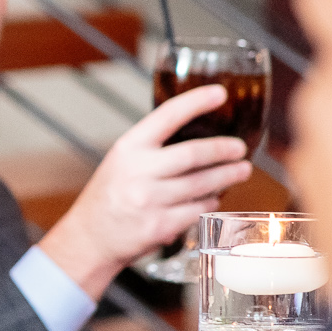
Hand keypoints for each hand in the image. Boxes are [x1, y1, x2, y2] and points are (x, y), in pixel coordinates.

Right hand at [35, 88, 253, 299]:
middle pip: (193, 154)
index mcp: (128, 149)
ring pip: (202, 185)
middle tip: (239, 148)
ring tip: (241, 171)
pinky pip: (198, 210)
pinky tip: (215, 197)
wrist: (90, 238)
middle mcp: (138, 173)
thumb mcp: (122, 161)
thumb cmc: (109, 196)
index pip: (166, 117)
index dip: (196, 102)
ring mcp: (149, 201)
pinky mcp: (160, 227)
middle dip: (223, 150)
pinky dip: (212, 202)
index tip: (219, 93)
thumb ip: (153, 148)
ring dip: (227, 177)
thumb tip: (199, 133)